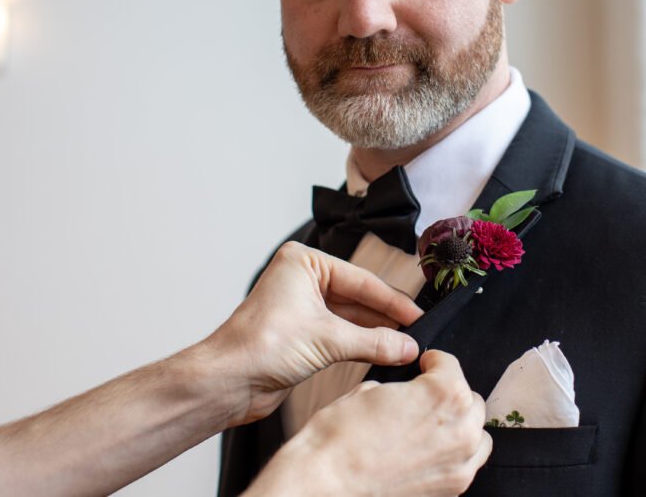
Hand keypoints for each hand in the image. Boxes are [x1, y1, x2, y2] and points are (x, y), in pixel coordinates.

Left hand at [204, 242, 422, 425]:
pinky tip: (385, 352)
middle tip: (418, 331)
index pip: (361, 280)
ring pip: (352, 318)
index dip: (393, 300)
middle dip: (386, 317)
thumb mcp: (327, 340)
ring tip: (407, 345)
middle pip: (358, 297)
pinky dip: (363, 344)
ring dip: (376, 333)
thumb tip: (408, 346)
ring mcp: (303, 307)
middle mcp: (303, 280)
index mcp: (304, 263)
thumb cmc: (259, 346)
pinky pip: (342, 335)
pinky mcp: (303, 334)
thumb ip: (374, 342)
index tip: (419, 315)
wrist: (226, 382)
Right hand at [244, 350, 491, 496]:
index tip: (424, 365)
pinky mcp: (451, 490)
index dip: (432, 362)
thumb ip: (402, 388)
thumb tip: (405, 392)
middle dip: (449, 393)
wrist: (323, 486)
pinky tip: (431, 452)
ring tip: (433, 425)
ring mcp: (459, 464)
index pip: (450, 365)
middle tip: (425, 397)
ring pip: (477, 434)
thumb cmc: (339, 439)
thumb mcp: (368, 391)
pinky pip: (468, 465)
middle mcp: (460, 429)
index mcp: (443, 394)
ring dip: (460, 425)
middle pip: (470, 400)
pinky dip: (456, 455)